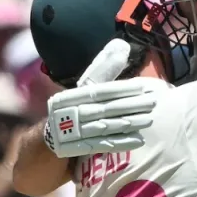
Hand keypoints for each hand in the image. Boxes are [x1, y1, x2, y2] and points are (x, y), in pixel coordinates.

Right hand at [45, 79, 160, 157]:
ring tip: (149, 120)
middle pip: (106, 108)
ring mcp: (72, 131)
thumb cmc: (70, 115)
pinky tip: (138, 140)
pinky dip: (120, 142)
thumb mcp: (82, 92)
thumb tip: (122, 46)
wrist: (44, 147)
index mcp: (71, 96)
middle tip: (153, 102)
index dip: (123, 88)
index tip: (144, 86)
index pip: (101, 90)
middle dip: (131, 105)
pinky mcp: (76, 149)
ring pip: (106, 126)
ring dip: (129, 124)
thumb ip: (102, 71)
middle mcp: (70, 111)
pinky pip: (101, 145)